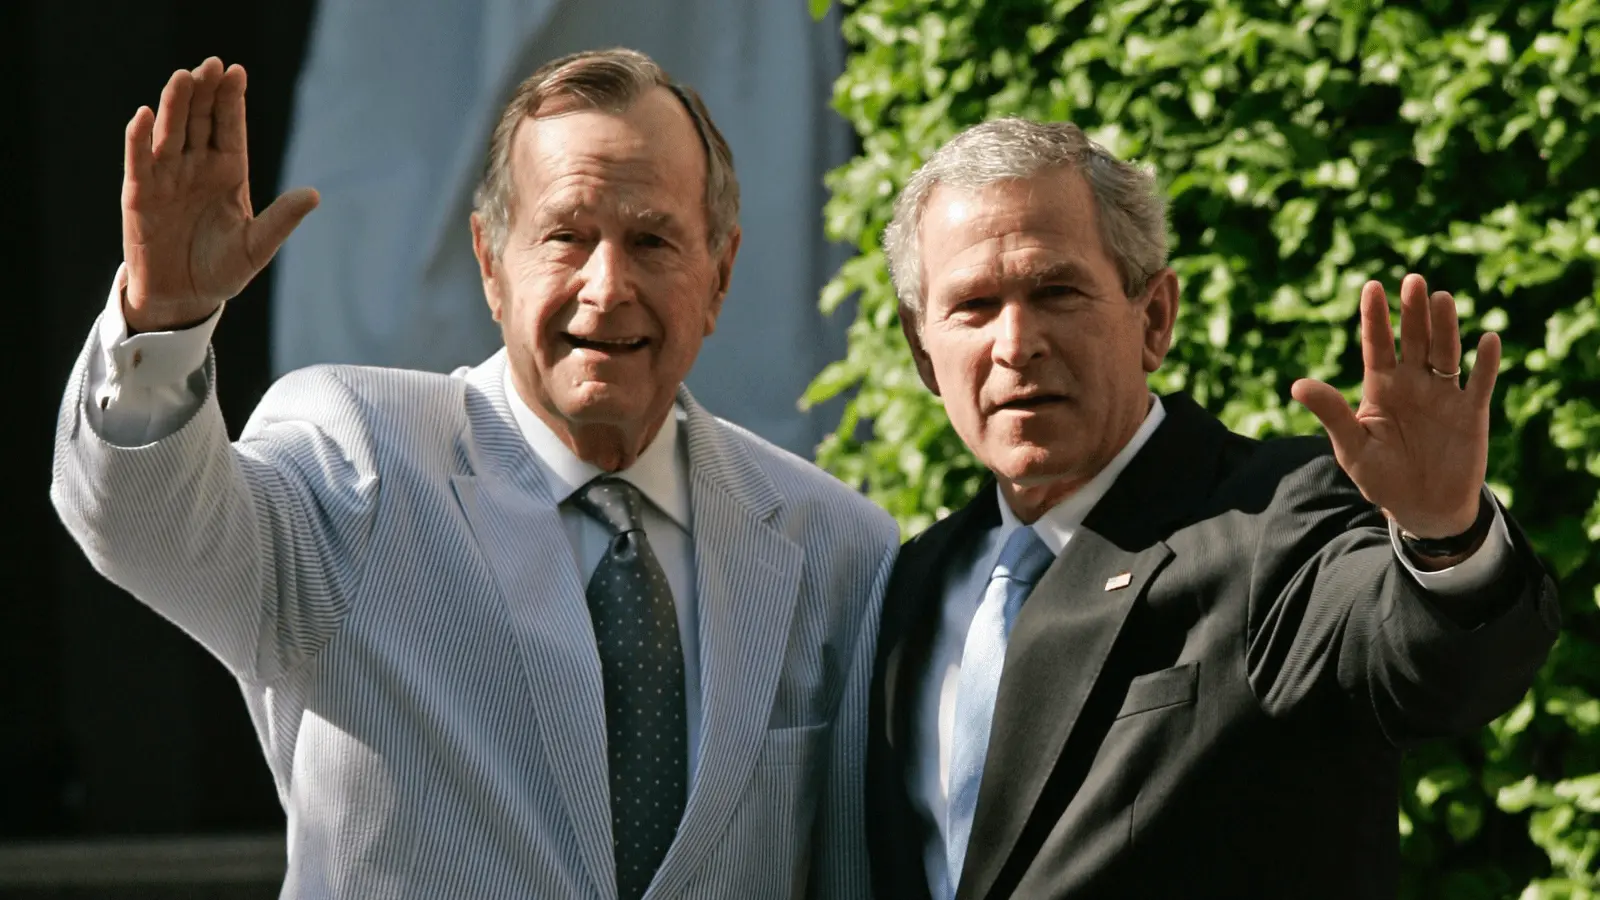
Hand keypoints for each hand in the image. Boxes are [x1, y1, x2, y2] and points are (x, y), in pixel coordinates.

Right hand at [121, 57, 318, 331]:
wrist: (184, 297)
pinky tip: (145, 115)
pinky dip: (140, 139)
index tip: (236, 71)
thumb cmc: (222, 270)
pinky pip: (139, 162)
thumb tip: (314, 195)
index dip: (231, 100)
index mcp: (228, 173)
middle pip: (199, 121)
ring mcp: (167, 178)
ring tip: (183, 78)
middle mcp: (197, 167)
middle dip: (204, 93)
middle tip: (210, 64)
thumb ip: (282, 220)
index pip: (230, 128)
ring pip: (170, 133)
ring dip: (174, 105)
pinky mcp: (140, 195)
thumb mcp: (257, 247)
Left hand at [1290, 274, 1499, 538]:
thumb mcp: (1352, 447)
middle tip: (1413, 280)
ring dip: (1446, 327)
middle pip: (1414, 340)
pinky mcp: (1471, 412)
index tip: (1372, 287)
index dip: (1375, 318)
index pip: (1376, 346)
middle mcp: (1413, 383)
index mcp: (1381, 388)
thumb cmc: (1382, 478)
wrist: (1422, 508)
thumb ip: (1332, 414)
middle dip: (1413, 311)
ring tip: (1442, 298)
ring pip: (1446, 353)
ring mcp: (1444, 395)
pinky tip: (1488, 340)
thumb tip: (1297, 385)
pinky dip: (1485, 363)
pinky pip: (1480, 382)